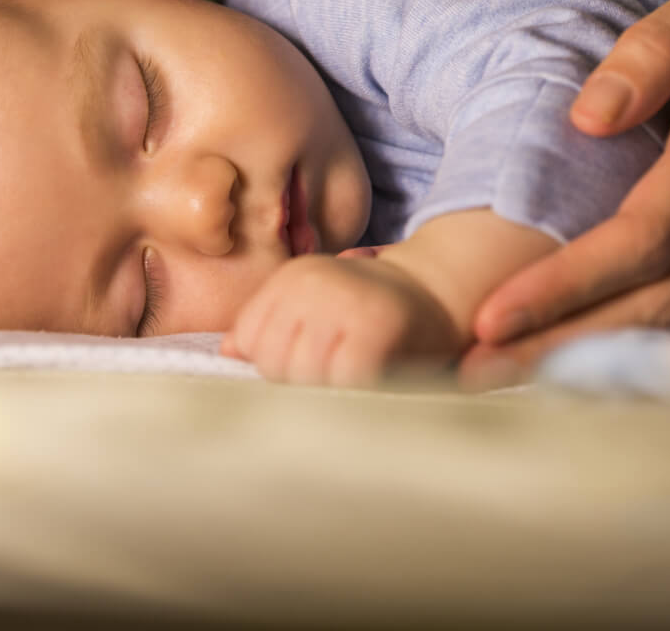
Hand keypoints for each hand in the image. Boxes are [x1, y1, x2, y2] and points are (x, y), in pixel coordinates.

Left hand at [221, 253, 460, 386]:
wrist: (442, 290)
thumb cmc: (373, 310)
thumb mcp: (317, 307)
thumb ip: (272, 327)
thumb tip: (227, 350)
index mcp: (292, 276)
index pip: (249, 339)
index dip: (274, 364)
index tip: (309, 362)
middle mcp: (312, 282)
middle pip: (272, 362)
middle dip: (298, 383)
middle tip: (336, 375)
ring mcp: (343, 302)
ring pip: (302, 377)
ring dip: (327, 392)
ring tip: (353, 380)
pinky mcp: (374, 329)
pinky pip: (342, 382)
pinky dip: (356, 394)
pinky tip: (373, 383)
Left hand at [462, 0, 669, 387]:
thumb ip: (663, 46)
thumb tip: (587, 118)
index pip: (645, 236)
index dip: (565, 284)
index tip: (488, 318)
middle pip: (659, 300)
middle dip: (562, 345)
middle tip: (467, 378)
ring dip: (598, 355)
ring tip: (507, 381)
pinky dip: (648, 337)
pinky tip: (590, 352)